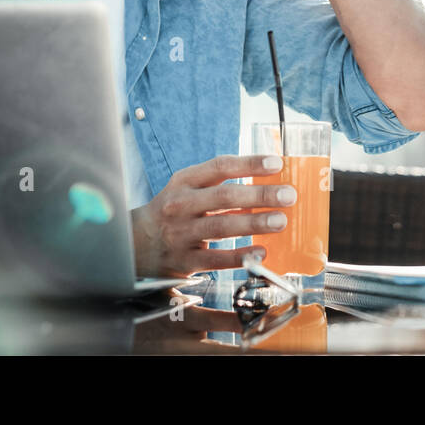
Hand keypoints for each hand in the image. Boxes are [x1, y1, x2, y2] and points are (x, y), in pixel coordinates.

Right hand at [130, 154, 297, 277]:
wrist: (135, 242)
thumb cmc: (173, 210)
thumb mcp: (188, 188)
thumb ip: (219, 183)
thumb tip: (268, 181)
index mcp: (184, 181)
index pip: (220, 166)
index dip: (249, 164)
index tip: (277, 163)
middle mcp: (181, 205)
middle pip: (224, 197)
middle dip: (259, 195)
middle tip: (288, 195)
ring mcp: (181, 233)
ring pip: (221, 227)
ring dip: (254, 223)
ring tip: (280, 221)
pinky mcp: (184, 260)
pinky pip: (216, 259)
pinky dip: (240, 256)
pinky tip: (261, 252)